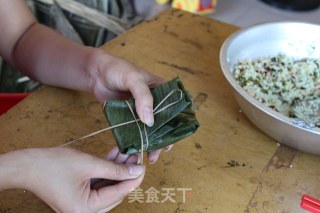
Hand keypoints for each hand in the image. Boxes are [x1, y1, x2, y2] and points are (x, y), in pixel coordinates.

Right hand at [2, 147, 144, 212]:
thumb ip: (115, 169)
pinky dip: (106, 171)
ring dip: (117, 169)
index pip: (119, 193)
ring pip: (108, 187)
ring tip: (126, 152)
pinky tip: (114, 156)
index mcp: (87, 210)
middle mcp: (85, 212)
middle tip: (136, 155)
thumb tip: (137, 170)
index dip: (134, 177)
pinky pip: (98, 184)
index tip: (144, 164)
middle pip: (115, 192)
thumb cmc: (53, 166)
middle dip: (126, 172)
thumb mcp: (89, 164)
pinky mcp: (79, 197)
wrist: (27, 166)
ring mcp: (82, 205)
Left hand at [88, 51, 172, 162]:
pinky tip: (138, 150)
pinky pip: (136, 130)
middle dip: (164, 138)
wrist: (96, 73)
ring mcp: (142, 110)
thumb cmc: (118, 69)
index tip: (173, 139)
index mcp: (162, 89)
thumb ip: (143, 97)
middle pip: (164, 123)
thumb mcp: (133, 79)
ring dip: (152, 142)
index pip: (175, 108)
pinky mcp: (130, 117)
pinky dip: (138, 140)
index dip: (177, 124)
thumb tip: (150, 121)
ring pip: (151, 129)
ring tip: (150, 156)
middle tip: (161, 151)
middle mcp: (155, 102)